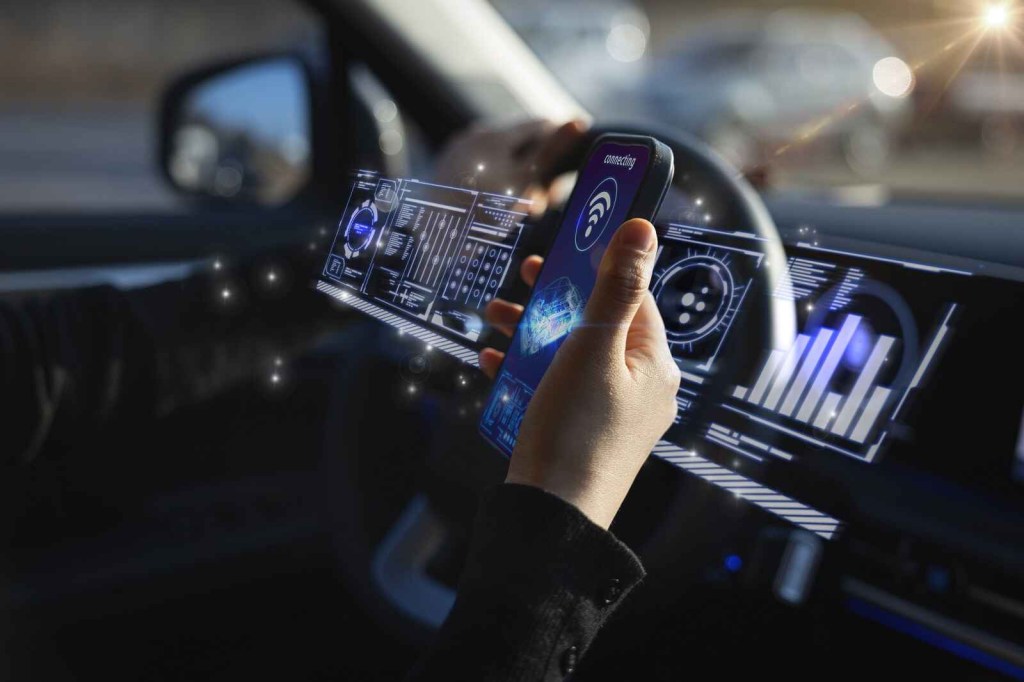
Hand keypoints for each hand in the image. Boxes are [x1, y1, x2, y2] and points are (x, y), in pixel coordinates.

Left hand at [434, 118, 587, 214]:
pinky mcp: (446, 170)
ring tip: (527, 207)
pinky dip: (498, 182)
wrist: (431, 238)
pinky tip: (500, 205)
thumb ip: (552, 151)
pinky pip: (481, 168)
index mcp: (494, 134)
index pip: (540, 125)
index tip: (571, 168)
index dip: (561, 142)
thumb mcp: (524, 182)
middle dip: (539, 166)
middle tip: (548, 198)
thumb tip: (580, 121)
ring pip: (501, 157)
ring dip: (519, 177)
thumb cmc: (482, 212)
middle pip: (519, 141)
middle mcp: (473, 135)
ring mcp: (457, 152)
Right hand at [479, 219, 680, 528]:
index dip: (599, 266)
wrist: (551, 516)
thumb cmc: (576, 430)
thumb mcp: (593, 347)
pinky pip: (558, 387)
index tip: (564, 246)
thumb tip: (643, 228)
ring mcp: (611, 413)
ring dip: (534, 329)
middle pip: (599, 323)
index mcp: (653, 363)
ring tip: (494, 316)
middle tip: (527, 274)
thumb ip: (615, 287)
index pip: (634, 296)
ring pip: (573, 353)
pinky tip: (493, 361)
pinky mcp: (582, 433)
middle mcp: (640, 387)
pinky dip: (528, 368)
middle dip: (558, 297)